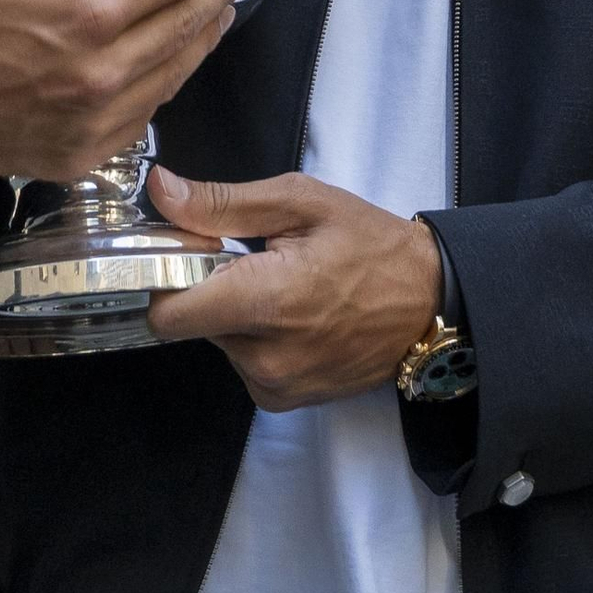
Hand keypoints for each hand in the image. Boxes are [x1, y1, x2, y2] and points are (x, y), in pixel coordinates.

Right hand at [0, 0, 260, 181]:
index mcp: (83, 13)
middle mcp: (99, 73)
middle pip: (189, 21)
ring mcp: (93, 122)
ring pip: (175, 70)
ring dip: (204, 30)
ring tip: (224, 0)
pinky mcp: (81, 154)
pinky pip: (145, 111)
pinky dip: (165, 77)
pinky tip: (174, 52)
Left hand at [144, 168, 441, 410]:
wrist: (430, 303)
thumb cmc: (370, 245)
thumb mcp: (300, 202)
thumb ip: (224, 203)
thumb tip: (162, 191)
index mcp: (265, 302)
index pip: (166, 314)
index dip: (166, 275)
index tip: (191, 248)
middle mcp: (263, 357)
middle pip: (190, 322)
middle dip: (205, 287)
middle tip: (248, 257)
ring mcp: (274, 386)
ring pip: (216, 340)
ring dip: (233, 311)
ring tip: (280, 284)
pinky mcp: (283, 401)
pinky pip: (242, 362)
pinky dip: (255, 337)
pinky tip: (291, 314)